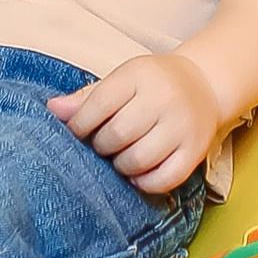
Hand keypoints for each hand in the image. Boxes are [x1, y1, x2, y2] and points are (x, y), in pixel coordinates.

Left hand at [49, 49, 225, 197]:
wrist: (204, 85)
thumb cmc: (152, 84)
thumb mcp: (122, 80)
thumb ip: (87, 97)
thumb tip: (53, 109)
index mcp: (140, 75)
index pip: (99, 104)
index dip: (79, 124)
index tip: (77, 132)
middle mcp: (164, 98)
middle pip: (117, 135)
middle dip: (101, 147)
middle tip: (102, 146)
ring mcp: (183, 126)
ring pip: (138, 160)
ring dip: (120, 166)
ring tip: (120, 157)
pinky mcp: (196, 150)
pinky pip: (165, 179)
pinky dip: (145, 182)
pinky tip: (138, 173)